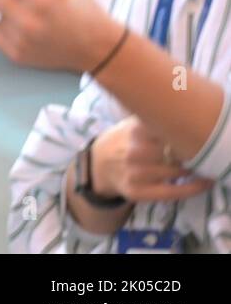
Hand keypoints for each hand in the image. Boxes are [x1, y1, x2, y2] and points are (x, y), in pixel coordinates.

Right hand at [91, 115, 212, 202]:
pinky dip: (193, 188)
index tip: (197, 133)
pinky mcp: (137, 192)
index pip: (172, 130)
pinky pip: (173, 192)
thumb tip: (184, 111)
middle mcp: (135, 151)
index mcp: (136, 130)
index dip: (188, 132)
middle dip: (192, 152)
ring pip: (178, 171)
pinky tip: (204, 183)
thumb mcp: (133, 124)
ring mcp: (136, 173)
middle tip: (200, 150)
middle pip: (179, 152)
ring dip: (194, 168)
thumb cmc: (123, 141)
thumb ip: (154, 119)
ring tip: (203, 164)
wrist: (98, 165)